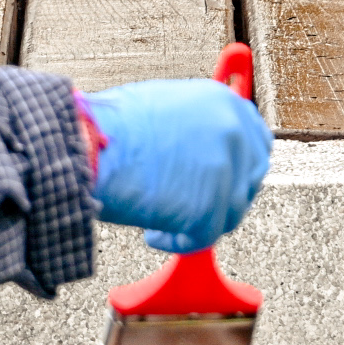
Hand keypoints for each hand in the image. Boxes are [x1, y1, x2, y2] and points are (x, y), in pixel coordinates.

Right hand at [81, 77, 274, 251]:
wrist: (87, 146)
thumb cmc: (110, 129)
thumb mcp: (165, 107)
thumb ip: (196, 127)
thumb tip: (203, 153)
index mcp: (222, 102)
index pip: (256, 140)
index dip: (241, 165)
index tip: (226, 181)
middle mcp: (232, 131)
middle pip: (250, 178)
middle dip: (224, 196)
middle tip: (194, 206)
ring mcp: (224, 170)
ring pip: (229, 212)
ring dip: (199, 221)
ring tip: (163, 220)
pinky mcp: (207, 208)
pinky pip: (202, 237)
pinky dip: (178, 242)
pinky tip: (154, 234)